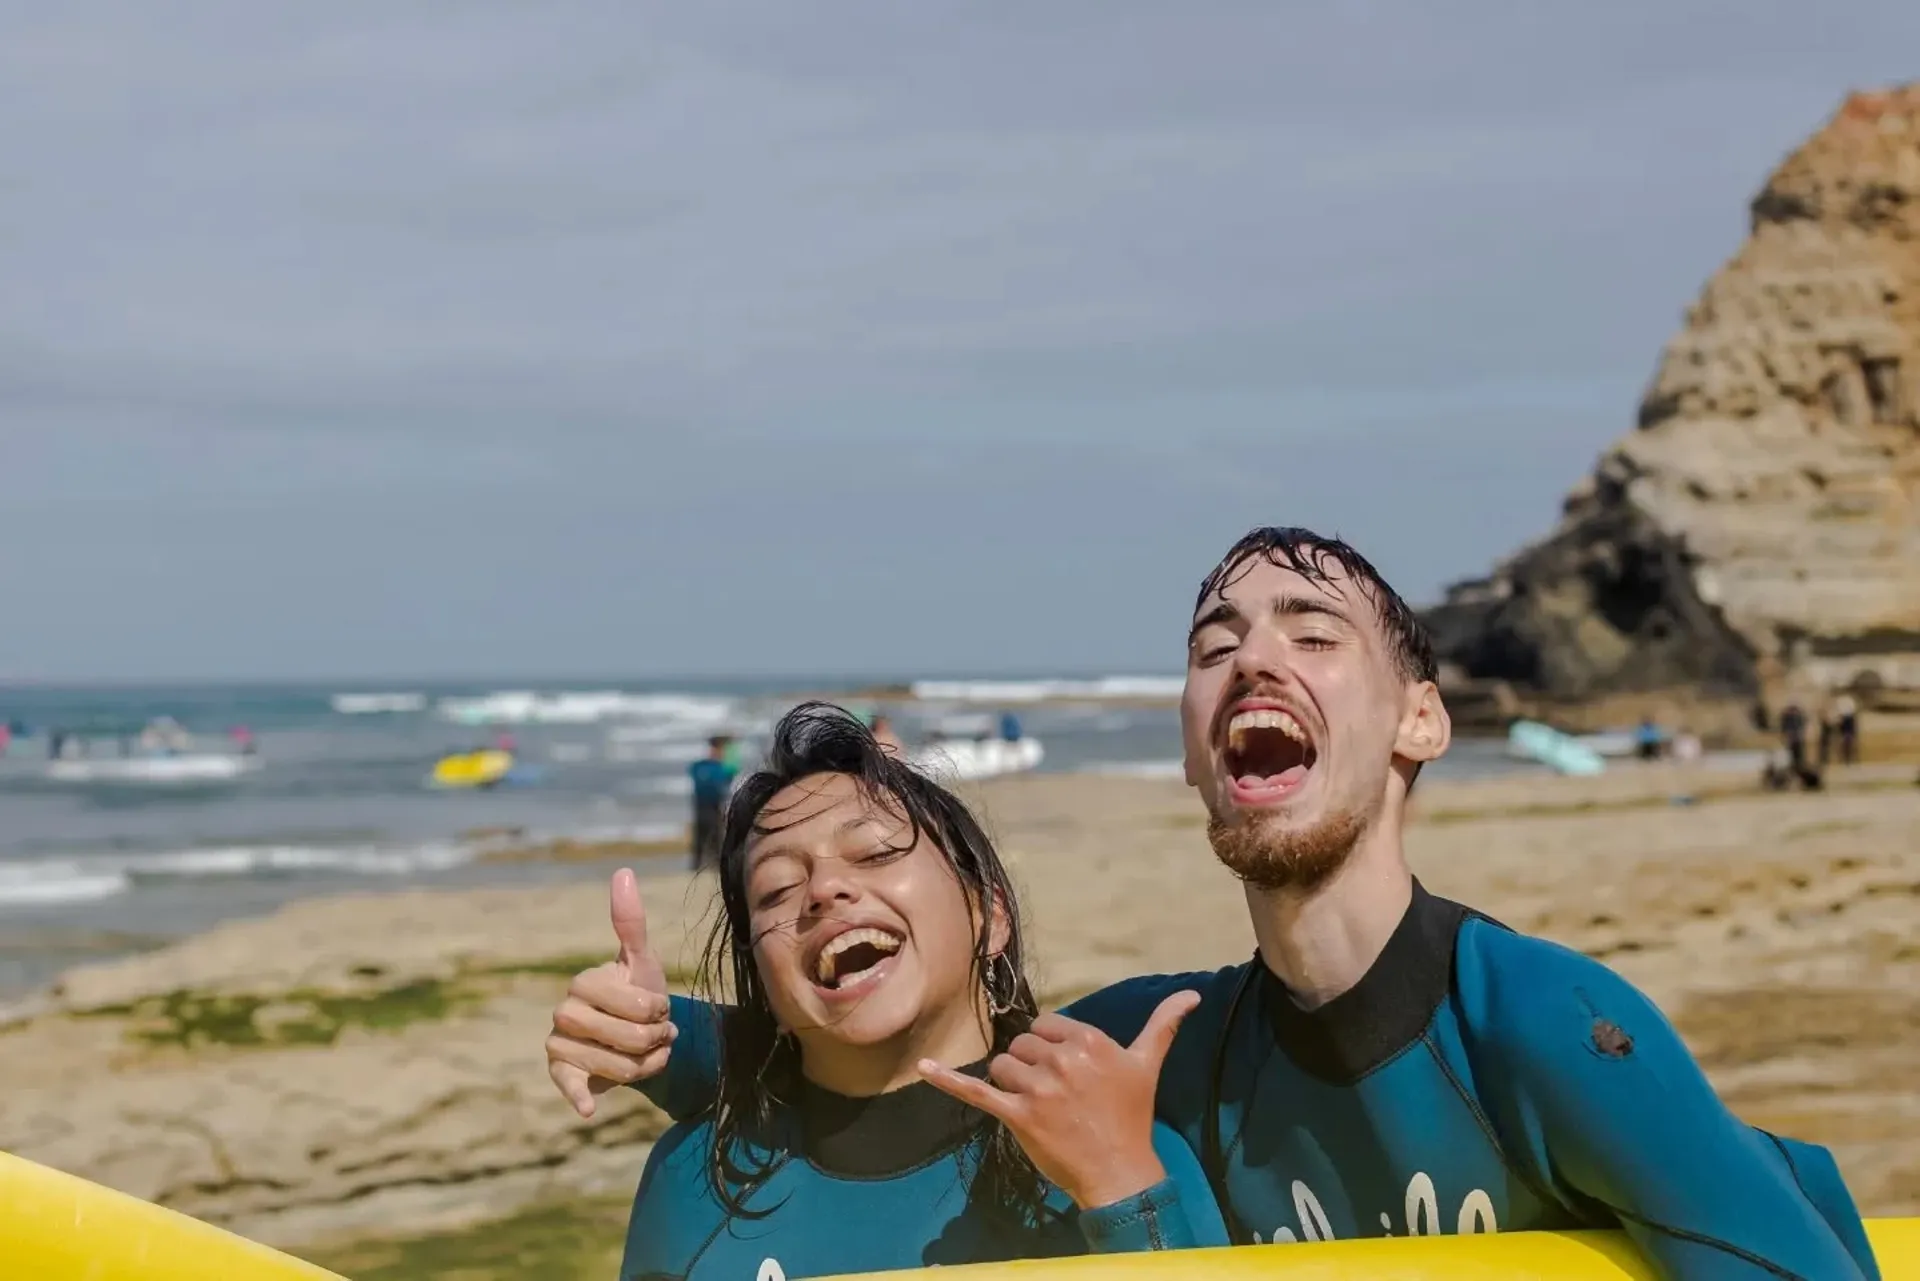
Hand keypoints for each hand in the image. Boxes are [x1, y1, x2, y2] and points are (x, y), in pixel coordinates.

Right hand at [545, 868, 676, 1117]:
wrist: (632, 1038)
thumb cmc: (638, 994)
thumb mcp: (642, 961)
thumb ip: (631, 922)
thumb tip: (623, 871)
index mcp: (583, 981)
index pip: (637, 1004)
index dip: (659, 1010)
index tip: (659, 1007)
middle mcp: (564, 1011)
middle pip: (629, 1038)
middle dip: (655, 1040)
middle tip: (657, 1034)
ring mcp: (559, 1044)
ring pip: (617, 1066)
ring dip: (647, 1066)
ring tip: (648, 1055)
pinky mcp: (560, 1074)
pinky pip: (568, 1087)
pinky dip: (580, 1098)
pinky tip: (590, 1107)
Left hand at [919, 991, 1199, 1208]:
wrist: (1119, 1171)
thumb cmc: (1132, 1117)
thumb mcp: (1147, 1064)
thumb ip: (1164, 1024)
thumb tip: (1192, 994)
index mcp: (1089, 1041)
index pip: (1047, 1025)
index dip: (1051, 1046)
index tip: (1066, 1070)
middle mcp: (1062, 1059)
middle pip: (1022, 1044)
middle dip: (1031, 1064)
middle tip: (1054, 1093)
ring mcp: (1037, 1088)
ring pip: (1003, 1065)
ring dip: (1011, 1082)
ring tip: (1036, 1105)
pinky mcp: (1017, 1115)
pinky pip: (975, 1091)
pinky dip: (946, 1079)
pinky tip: (923, 1068)